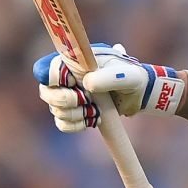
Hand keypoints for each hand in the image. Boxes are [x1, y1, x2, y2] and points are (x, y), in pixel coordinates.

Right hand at [32, 43, 185, 132]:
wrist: (140, 94)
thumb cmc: (132, 77)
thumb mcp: (126, 74)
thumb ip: (108, 76)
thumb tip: (87, 83)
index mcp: (73, 61)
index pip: (47, 68)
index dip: (53, 78)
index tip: (71, 84)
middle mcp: (67, 78)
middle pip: (46, 92)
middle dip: (63, 100)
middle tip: (83, 100)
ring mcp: (69, 96)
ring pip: (55, 110)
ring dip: (73, 114)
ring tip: (95, 110)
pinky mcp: (75, 113)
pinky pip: (63, 124)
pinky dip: (74, 126)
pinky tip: (92, 120)